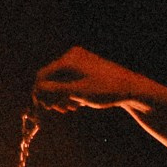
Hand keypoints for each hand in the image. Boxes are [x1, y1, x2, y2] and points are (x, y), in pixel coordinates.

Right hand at [33, 47, 149, 113]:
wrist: (130, 88)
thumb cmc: (105, 89)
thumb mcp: (77, 92)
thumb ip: (54, 90)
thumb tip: (35, 90)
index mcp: (69, 60)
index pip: (43, 75)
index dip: (39, 92)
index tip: (41, 108)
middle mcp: (72, 57)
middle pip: (51, 78)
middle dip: (51, 95)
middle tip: (56, 110)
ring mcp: (80, 61)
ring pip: (60, 80)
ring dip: (60, 96)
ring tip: (68, 109)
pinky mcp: (86, 67)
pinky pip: (70, 80)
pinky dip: (70, 92)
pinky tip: (76, 104)